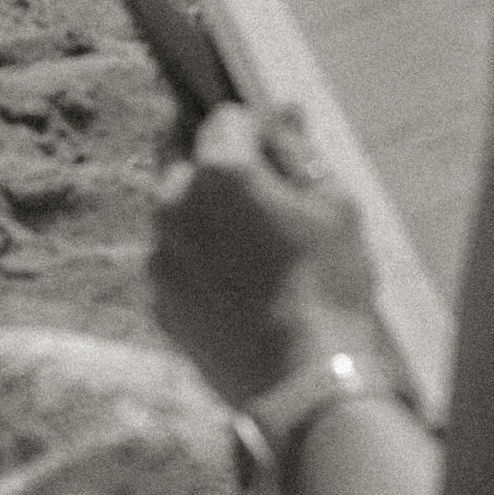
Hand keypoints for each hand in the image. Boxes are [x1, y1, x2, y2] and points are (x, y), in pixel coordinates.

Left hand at [150, 102, 386, 409]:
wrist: (303, 380)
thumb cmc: (327, 283)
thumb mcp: (334, 203)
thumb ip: (298, 151)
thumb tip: (283, 114)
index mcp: (220, 170)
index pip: (227, 117)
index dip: (256, 129)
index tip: (277, 148)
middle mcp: (176, 205)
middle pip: (187, 161)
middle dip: (217, 167)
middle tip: (258, 194)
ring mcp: (161, 256)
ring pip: (176, 214)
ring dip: (203, 216)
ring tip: (251, 248)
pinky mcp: (159, 301)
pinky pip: (174, 262)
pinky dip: (197, 262)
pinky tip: (237, 285)